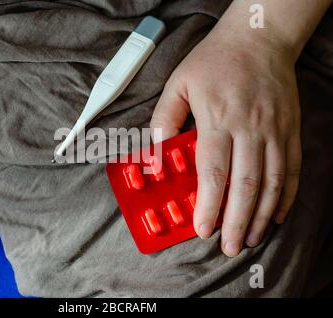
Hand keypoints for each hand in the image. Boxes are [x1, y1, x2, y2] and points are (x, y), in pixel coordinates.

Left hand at [150, 21, 301, 256]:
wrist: (258, 38)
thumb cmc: (214, 61)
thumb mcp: (179, 83)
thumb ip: (164, 119)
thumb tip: (156, 154)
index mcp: (218, 118)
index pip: (213, 171)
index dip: (208, 204)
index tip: (202, 228)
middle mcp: (249, 128)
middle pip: (245, 184)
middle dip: (236, 221)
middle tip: (228, 246)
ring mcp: (274, 130)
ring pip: (271, 182)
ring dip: (261, 215)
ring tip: (250, 238)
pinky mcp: (290, 129)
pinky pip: (292, 168)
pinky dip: (286, 195)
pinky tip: (276, 214)